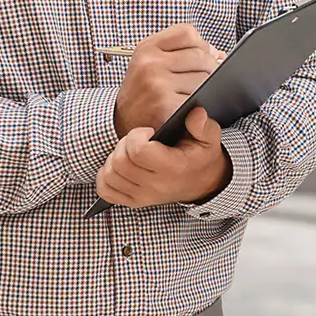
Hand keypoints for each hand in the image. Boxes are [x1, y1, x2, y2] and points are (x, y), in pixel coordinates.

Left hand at [95, 107, 230, 208]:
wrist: (204, 184)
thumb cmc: (201, 156)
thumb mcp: (209, 138)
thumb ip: (203, 125)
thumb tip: (195, 113)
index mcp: (173, 168)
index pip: (139, 151)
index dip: (138, 135)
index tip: (149, 132)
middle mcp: (156, 186)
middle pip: (120, 162)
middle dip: (124, 144)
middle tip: (138, 139)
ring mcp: (143, 197)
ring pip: (110, 175)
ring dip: (114, 158)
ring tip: (130, 152)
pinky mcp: (134, 202)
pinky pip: (106, 190)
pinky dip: (106, 176)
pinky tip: (120, 167)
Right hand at [113, 24, 223, 138]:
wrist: (122, 120)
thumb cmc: (143, 89)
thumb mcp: (152, 61)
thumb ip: (182, 51)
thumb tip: (219, 54)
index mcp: (147, 47)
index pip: (187, 32)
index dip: (201, 43)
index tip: (202, 54)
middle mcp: (150, 63)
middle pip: (200, 55)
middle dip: (209, 67)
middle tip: (203, 78)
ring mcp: (158, 83)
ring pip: (203, 78)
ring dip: (206, 86)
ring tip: (194, 93)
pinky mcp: (165, 105)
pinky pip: (197, 98)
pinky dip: (199, 102)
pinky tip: (190, 106)